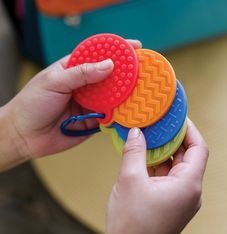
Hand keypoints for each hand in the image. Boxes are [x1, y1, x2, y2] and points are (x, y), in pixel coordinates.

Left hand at [1, 40, 140, 161]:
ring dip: (125, 95)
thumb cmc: (33, 104)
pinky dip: (118, 114)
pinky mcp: (92, 121)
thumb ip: (81, 74)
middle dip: (125, 74)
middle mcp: (84, 86)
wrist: (24, 135)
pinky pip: (109, 116)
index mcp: (73, 70)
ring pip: (111, 97)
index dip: (115, 50)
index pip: (97, 56)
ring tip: (141, 91)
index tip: (133, 47)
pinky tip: (129, 110)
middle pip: (109, 77)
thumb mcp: (55, 82)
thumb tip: (108, 65)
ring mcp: (89, 103)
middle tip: (143, 71)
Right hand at [106, 119, 208, 233]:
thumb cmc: (132, 225)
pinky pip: (166, 174)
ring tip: (149, 136)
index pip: (199, 149)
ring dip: (162, 150)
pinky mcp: (167, 199)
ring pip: (175, 165)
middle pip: (187, 155)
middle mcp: (188, 191)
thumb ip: (134, 152)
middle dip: (173, 138)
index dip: (190, 130)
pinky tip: (143, 153)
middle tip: (159, 123)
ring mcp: (178, 196)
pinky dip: (156, 162)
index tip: (178, 118)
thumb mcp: (130, 180)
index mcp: (187, 185)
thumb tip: (136, 133)